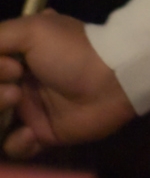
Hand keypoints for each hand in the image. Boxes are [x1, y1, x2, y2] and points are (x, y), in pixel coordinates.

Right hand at [0, 11, 135, 159]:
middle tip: (16, 89)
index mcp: (13, 57)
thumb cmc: (72, 50)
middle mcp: (15, 84)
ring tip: (20, 104)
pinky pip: (14, 147)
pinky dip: (18, 144)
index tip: (11, 67)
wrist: (112, 79)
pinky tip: (32, 134)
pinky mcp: (42, 134)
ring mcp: (28, 110)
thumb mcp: (32, 30)